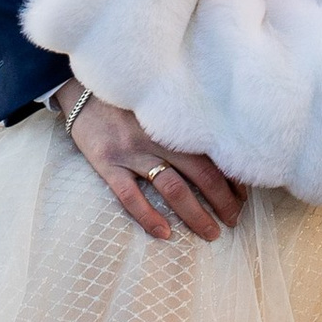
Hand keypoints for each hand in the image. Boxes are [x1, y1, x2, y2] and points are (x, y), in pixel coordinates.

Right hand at [62, 90, 246, 243]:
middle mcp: (157, 137)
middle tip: (235, 220)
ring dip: (195, 213)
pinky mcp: (107, 162)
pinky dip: (148, 216)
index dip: (232, 177)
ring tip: (211, 232)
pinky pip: (129, 195)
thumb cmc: (125, 100)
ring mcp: (132, 151)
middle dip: (222, 200)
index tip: (243, 197)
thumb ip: (181, 125)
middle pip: (201, 173)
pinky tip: (164, 234)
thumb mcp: (158, 105)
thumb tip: (216, 152)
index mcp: (174, 122)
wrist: (78, 87)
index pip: (213, 154)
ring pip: (172, 187)